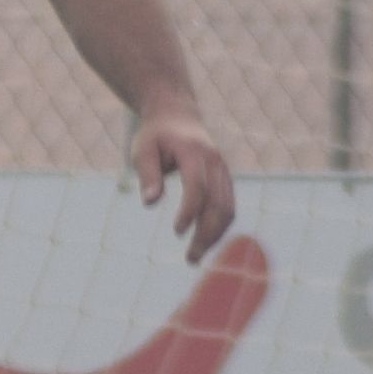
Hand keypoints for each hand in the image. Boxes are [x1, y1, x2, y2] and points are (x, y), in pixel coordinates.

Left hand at [129, 109, 238, 265]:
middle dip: (206, 233)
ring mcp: (224, 170)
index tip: (177, 232)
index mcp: (194, 153)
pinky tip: (205, 241)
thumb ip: (147, 175)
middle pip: (218, 203)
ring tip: (196, 256)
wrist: (177, 115)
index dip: (190, 211)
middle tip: (189, 258)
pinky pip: (229, 206)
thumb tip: (150, 203)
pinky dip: (220, 226)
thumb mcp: (143, 149)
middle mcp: (215, 162)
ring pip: (228, 208)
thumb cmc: (156, 135)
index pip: (197, 186)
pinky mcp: (225, 178)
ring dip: (215, 235)